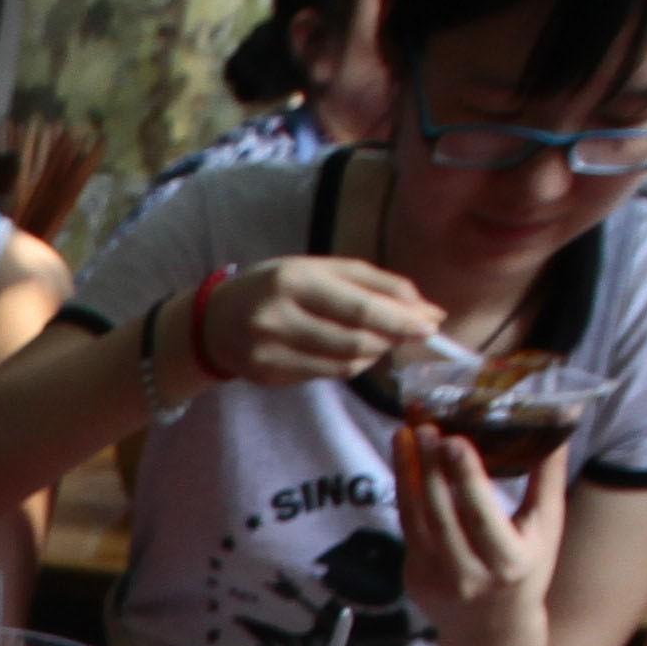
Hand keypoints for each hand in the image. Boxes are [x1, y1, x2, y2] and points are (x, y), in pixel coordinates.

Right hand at [200, 255, 439, 389]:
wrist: (213, 321)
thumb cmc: (277, 287)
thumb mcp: (318, 269)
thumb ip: (372, 283)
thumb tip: (426, 309)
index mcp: (294, 280)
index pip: (359, 307)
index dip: (400, 319)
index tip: (433, 323)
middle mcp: (278, 317)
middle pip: (355, 340)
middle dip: (393, 337)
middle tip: (415, 334)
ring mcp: (270, 352)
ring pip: (345, 363)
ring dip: (374, 353)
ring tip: (379, 339)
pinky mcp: (268, 377)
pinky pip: (326, 375)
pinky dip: (350, 365)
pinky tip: (349, 352)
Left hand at [392, 419, 561, 645]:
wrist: (490, 629)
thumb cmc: (527, 568)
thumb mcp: (547, 528)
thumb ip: (549, 476)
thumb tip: (563, 417)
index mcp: (508, 563)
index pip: (482, 516)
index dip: (466, 477)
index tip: (454, 439)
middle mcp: (468, 575)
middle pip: (442, 513)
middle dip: (430, 466)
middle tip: (426, 424)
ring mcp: (435, 579)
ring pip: (415, 517)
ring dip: (408, 472)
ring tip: (406, 432)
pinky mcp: (412, 577)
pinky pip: (406, 525)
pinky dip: (404, 489)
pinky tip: (404, 458)